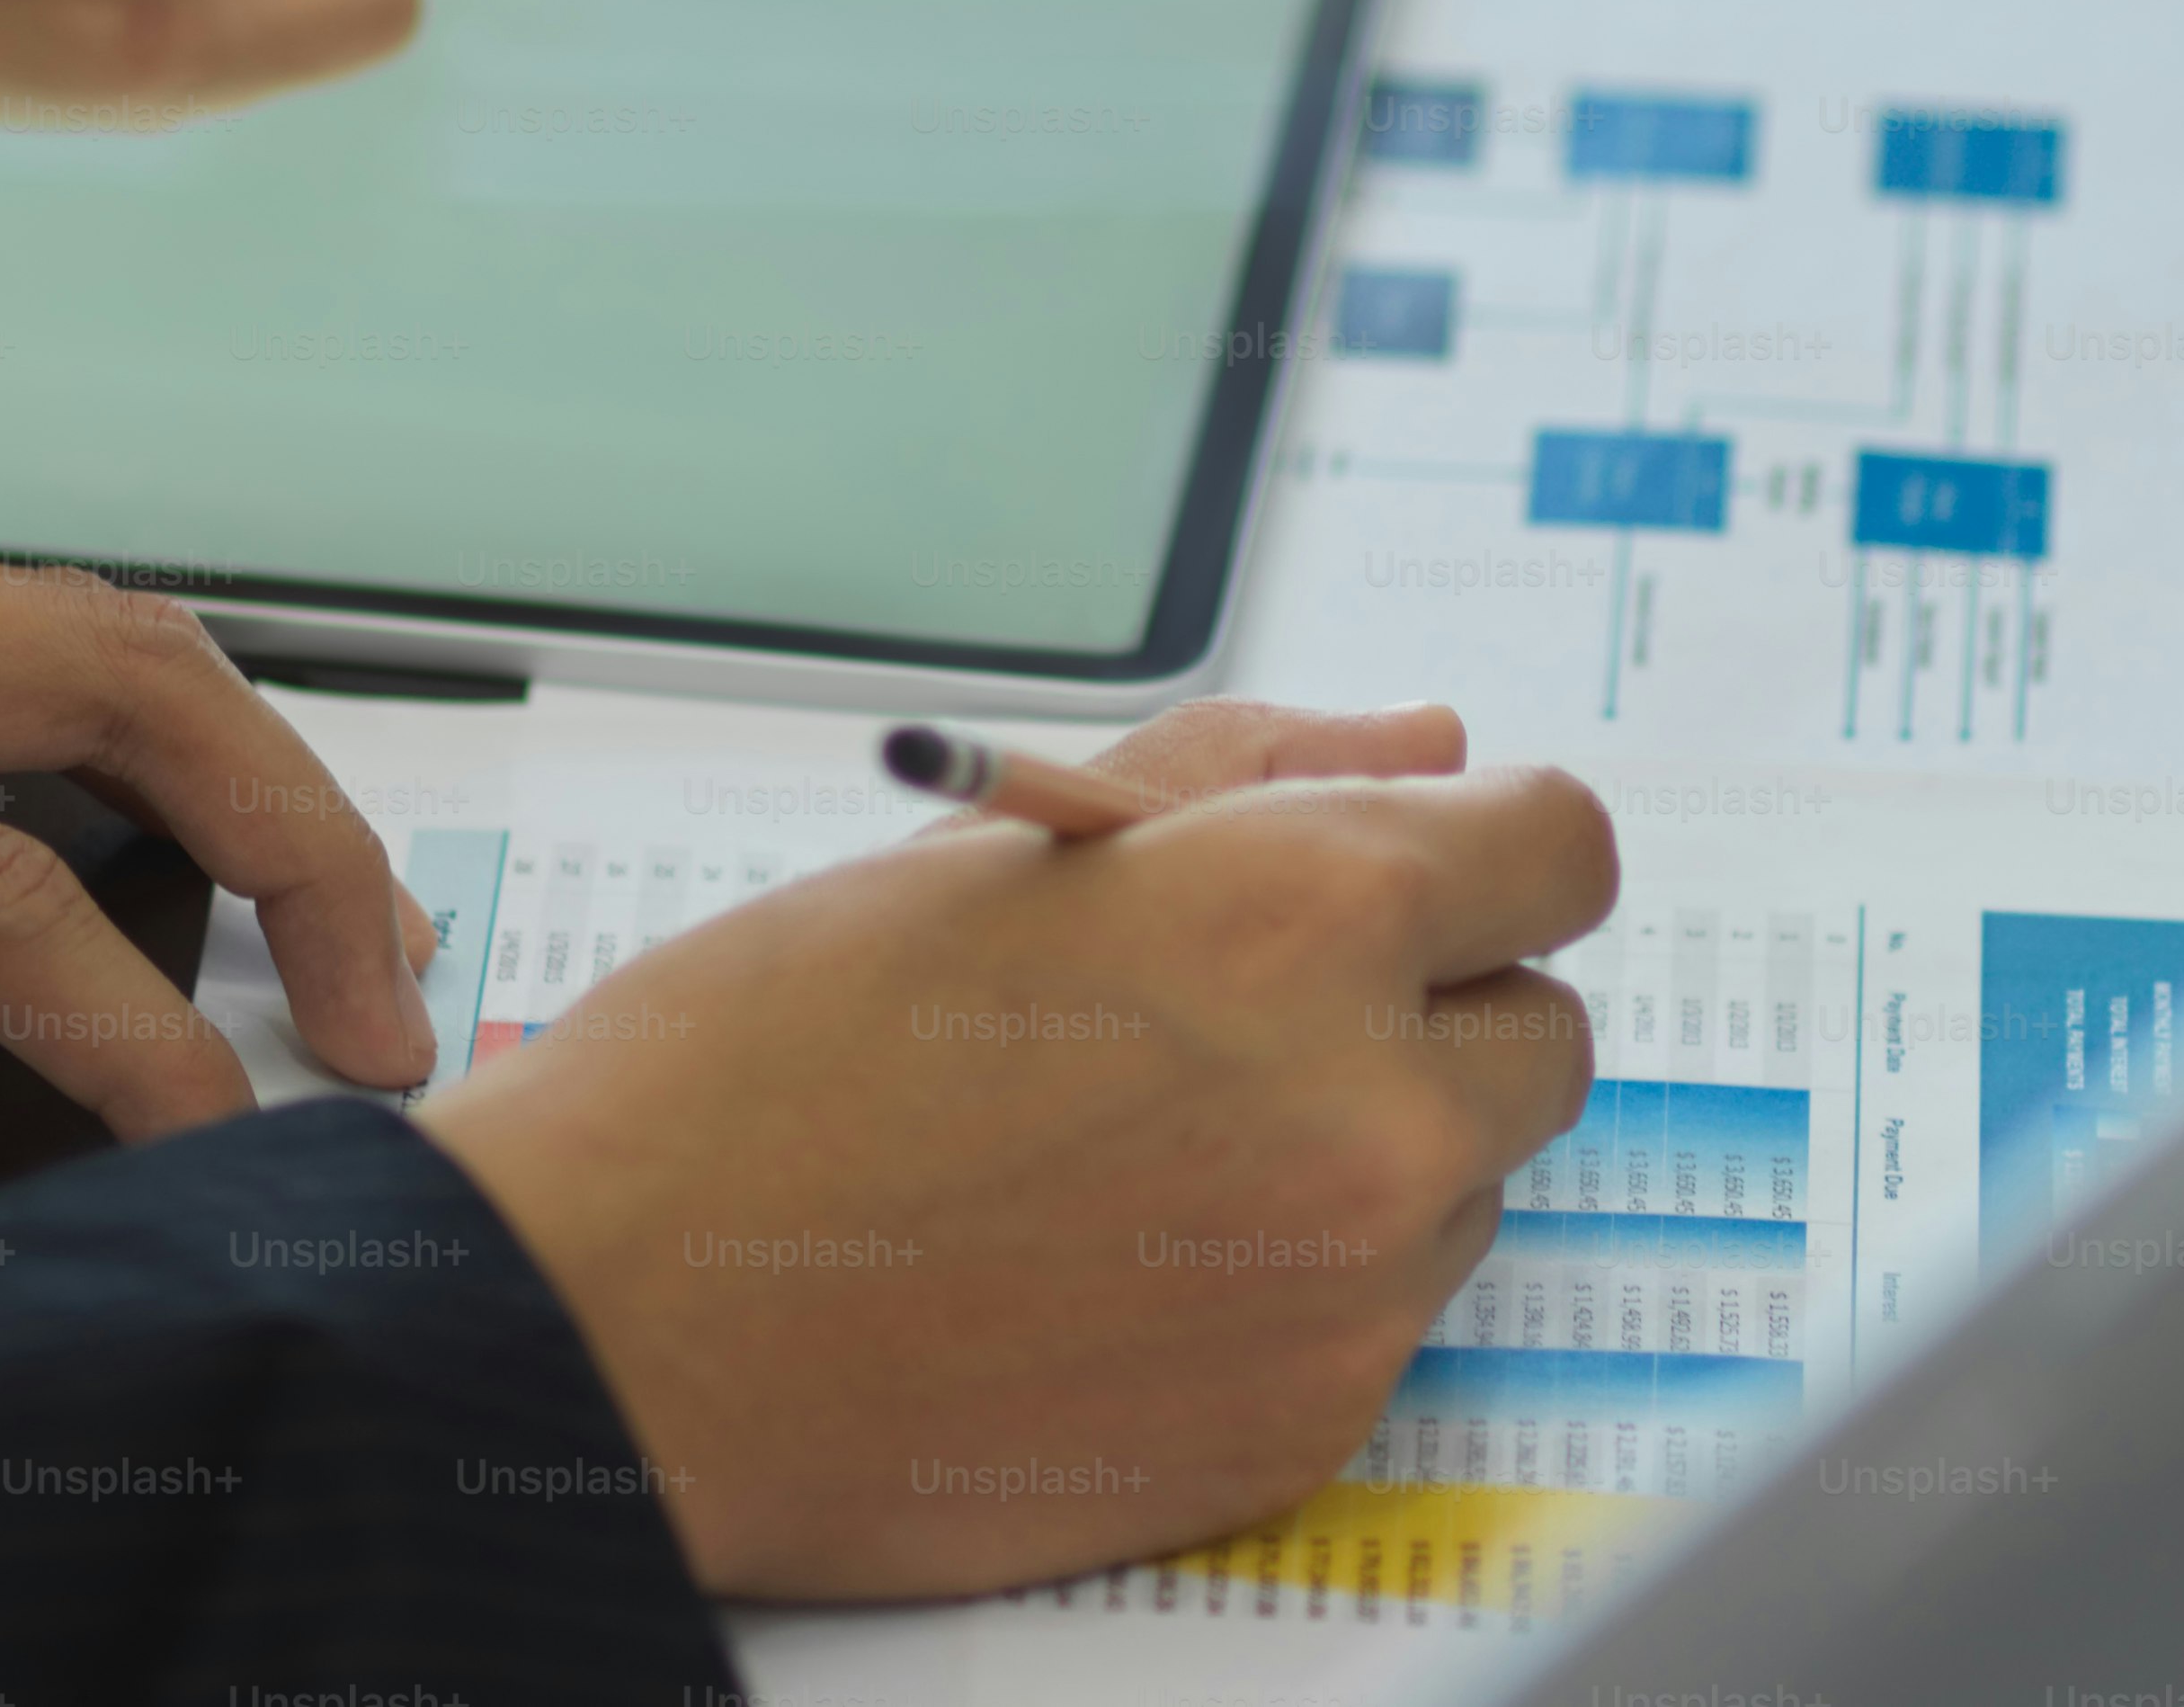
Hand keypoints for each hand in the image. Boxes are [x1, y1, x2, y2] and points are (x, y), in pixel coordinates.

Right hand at [416, 703, 1616, 1597]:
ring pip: (1461, 1189)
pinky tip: (1112, 1266)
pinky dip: (1285, 1290)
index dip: (1477, 853)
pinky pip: (1373, 1324)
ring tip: (1133, 1153)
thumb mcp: (1001, 842)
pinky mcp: (1297, 1430)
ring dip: (1361, 1156)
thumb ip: (1257, 773)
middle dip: (1428, 1011)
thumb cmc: (765, 1062)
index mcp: (1305, 915)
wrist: (618, 1325)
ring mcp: (1345, 1295)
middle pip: (1543, 1034)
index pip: (1566, 848)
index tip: (1405, 879)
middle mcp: (1367, 1112)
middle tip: (1234, 1022)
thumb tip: (1430, 754)